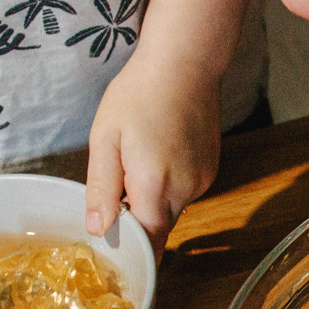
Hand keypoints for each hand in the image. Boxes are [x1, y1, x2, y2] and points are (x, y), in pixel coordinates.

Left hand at [84, 56, 221, 250]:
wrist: (184, 64)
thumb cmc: (139, 94)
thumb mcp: (105, 138)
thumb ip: (101, 189)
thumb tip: (97, 230)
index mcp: (154, 185)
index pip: (145, 242)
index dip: (127, 244)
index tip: (110, 235)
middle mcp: (185, 190)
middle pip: (158, 227)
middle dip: (137, 220)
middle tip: (117, 187)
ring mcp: (202, 180)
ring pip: (172, 210)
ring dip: (153, 200)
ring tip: (139, 160)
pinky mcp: (211, 170)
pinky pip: (185, 192)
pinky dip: (169, 185)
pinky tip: (159, 154)